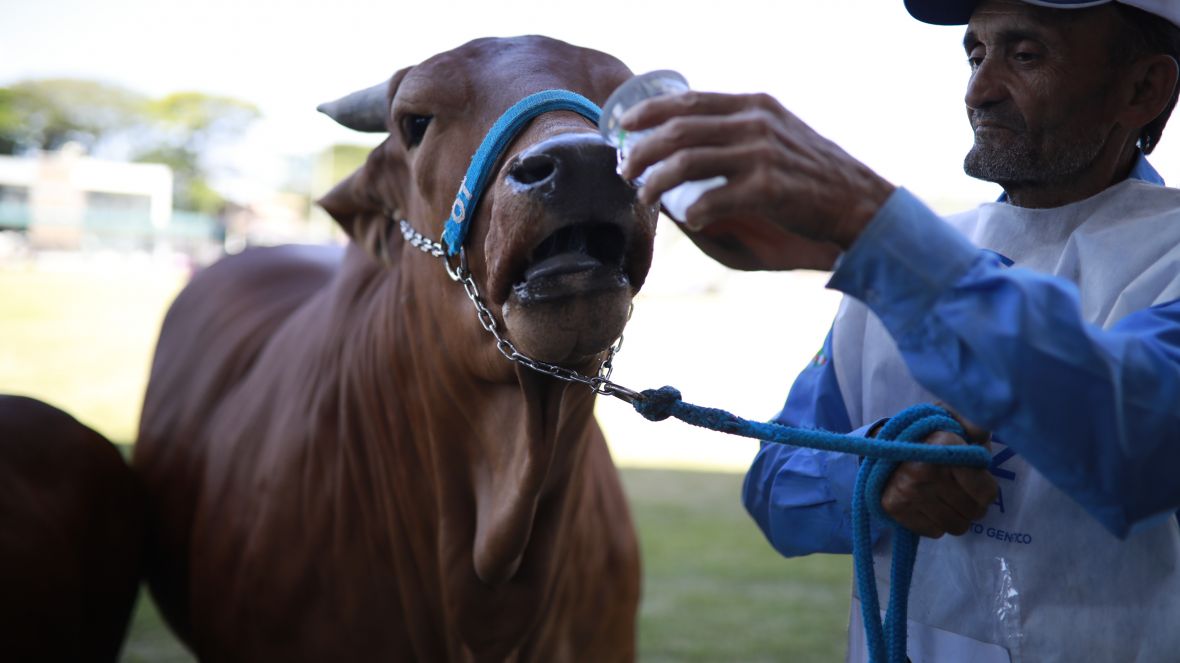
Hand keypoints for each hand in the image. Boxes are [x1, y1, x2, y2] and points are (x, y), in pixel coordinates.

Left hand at [619, 91, 895, 270]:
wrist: (859, 202)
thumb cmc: (810, 178)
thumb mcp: (774, 140)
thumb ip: (732, 142)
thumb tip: (679, 156)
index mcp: (754, 106)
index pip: (689, 101)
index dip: (649, 112)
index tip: (623, 126)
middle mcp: (755, 122)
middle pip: (678, 129)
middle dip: (640, 150)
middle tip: (624, 170)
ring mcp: (762, 153)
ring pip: (686, 161)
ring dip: (655, 181)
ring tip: (644, 196)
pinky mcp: (768, 188)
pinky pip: (712, 199)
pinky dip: (694, 213)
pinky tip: (691, 222)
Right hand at [879, 408, 997, 537]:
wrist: (886, 446)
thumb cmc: (932, 436)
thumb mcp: (957, 420)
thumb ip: (976, 422)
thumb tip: (982, 431)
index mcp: (943, 445)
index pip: (987, 493)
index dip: (986, 488)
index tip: (975, 478)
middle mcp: (923, 470)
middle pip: (974, 512)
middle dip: (973, 504)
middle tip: (961, 491)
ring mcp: (906, 491)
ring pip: (956, 526)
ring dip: (956, 516)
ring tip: (947, 499)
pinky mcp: (893, 507)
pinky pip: (934, 532)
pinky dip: (935, 523)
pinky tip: (928, 505)